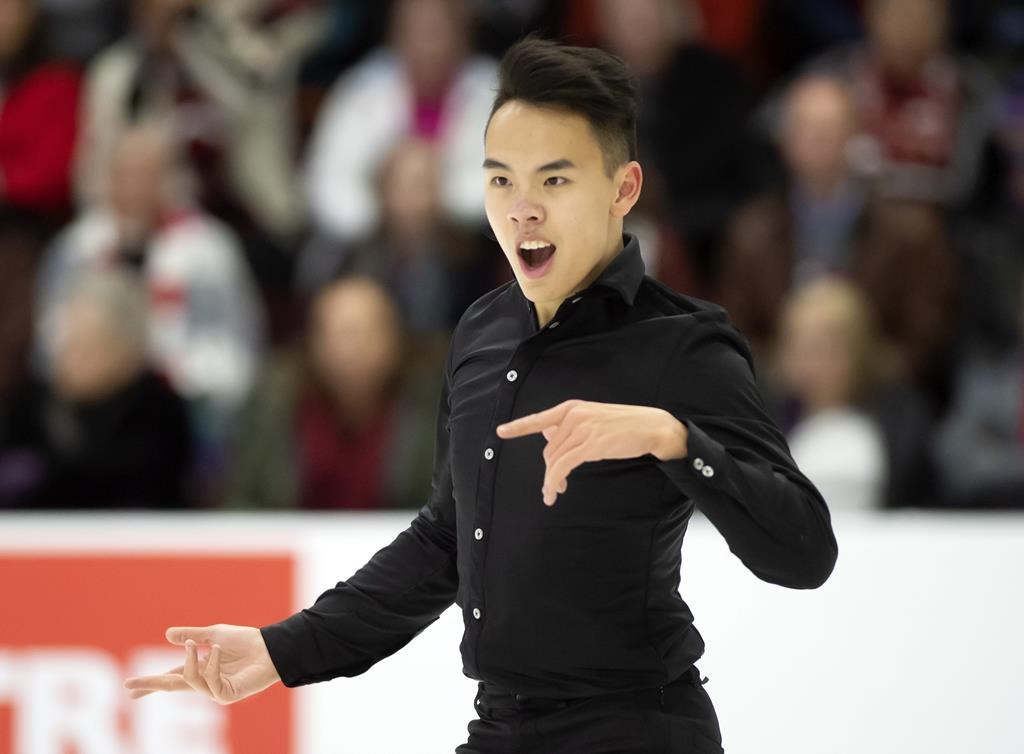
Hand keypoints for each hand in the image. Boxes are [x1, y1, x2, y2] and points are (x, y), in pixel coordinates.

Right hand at [123, 624, 279, 704]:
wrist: (269, 647)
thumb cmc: (247, 641)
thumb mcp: (215, 634)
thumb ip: (192, 637)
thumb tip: (167, 635)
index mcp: (201, 668)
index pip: (171, 676)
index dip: (151, 681)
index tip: (130, 687)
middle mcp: (205, 682)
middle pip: (171, 685)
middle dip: (151, 684)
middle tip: (130, 685)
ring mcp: (215, 691)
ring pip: (189, 679)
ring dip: (194, 659)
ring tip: (206, 645)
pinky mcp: (226, 695)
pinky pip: (209, 679)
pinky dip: (212, 663)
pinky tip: (220, 651)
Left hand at [496, 399, 687, 505]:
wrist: (651, 426)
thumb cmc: (624, 425)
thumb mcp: (594, 419)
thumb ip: (571, 426)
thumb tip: (548, 434)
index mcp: (572, 408)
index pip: (540, 418)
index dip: (519, 426)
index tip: (501, 432)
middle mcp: (573, 416)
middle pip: (549, 449)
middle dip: (548, 470)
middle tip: (552, 487)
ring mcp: (582, 429)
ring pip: (554, 459)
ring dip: (551, 480)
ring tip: (553, 492)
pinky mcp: (591, 445)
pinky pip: (564, 466)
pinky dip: (556, 480)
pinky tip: (558, 489)